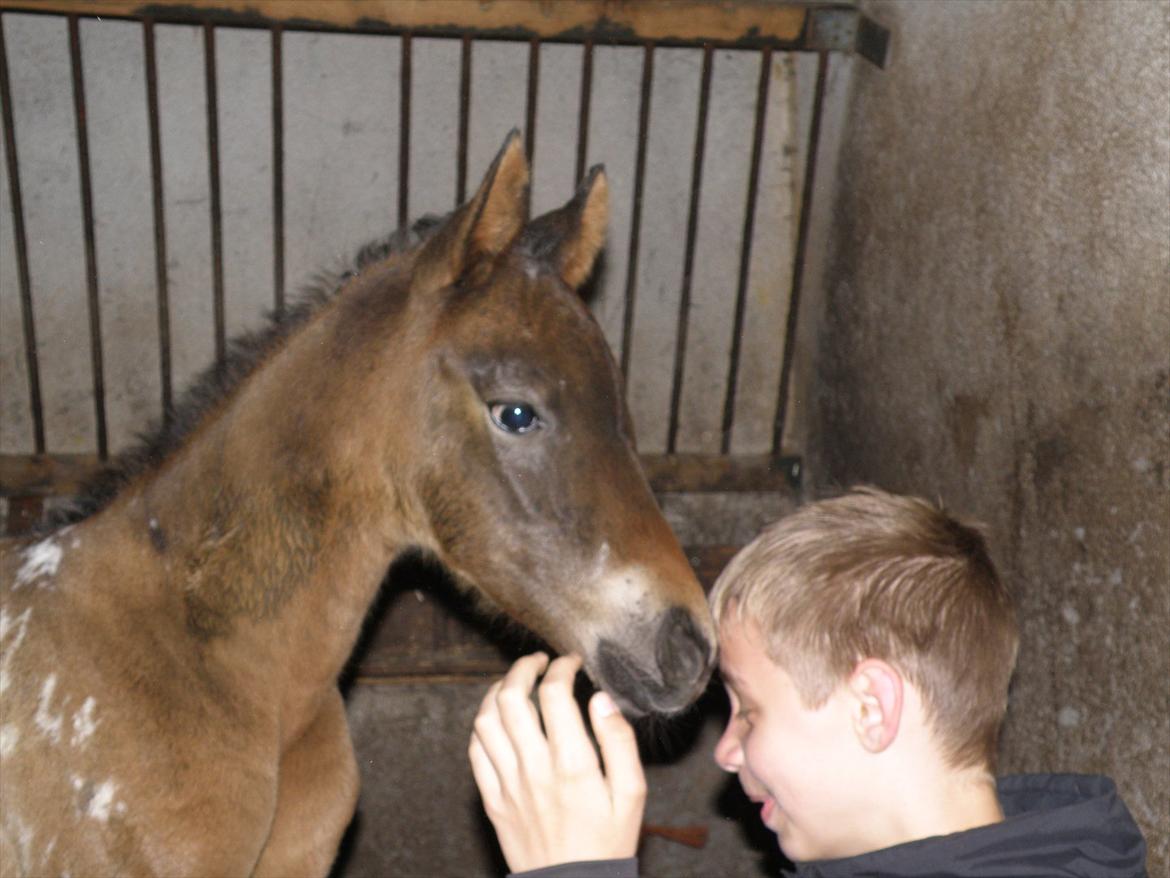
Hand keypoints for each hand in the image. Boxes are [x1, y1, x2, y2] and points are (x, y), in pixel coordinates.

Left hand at [469, 653, 646, 872]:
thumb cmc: (608, 842)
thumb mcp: (632, 794)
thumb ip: (619, 742)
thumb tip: (602, 699)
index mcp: (572, 764)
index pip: (554, 694)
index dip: (561, 668)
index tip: (571, 664)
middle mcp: (535, 768)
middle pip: (512, 697)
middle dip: (524, 667)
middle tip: (539, 661)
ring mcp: (508, 784)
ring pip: (486, 720)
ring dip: (498, 691)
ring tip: (516, 683)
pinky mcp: (493, 800)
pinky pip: (475, 751)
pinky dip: (482, 724)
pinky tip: (498, 718)